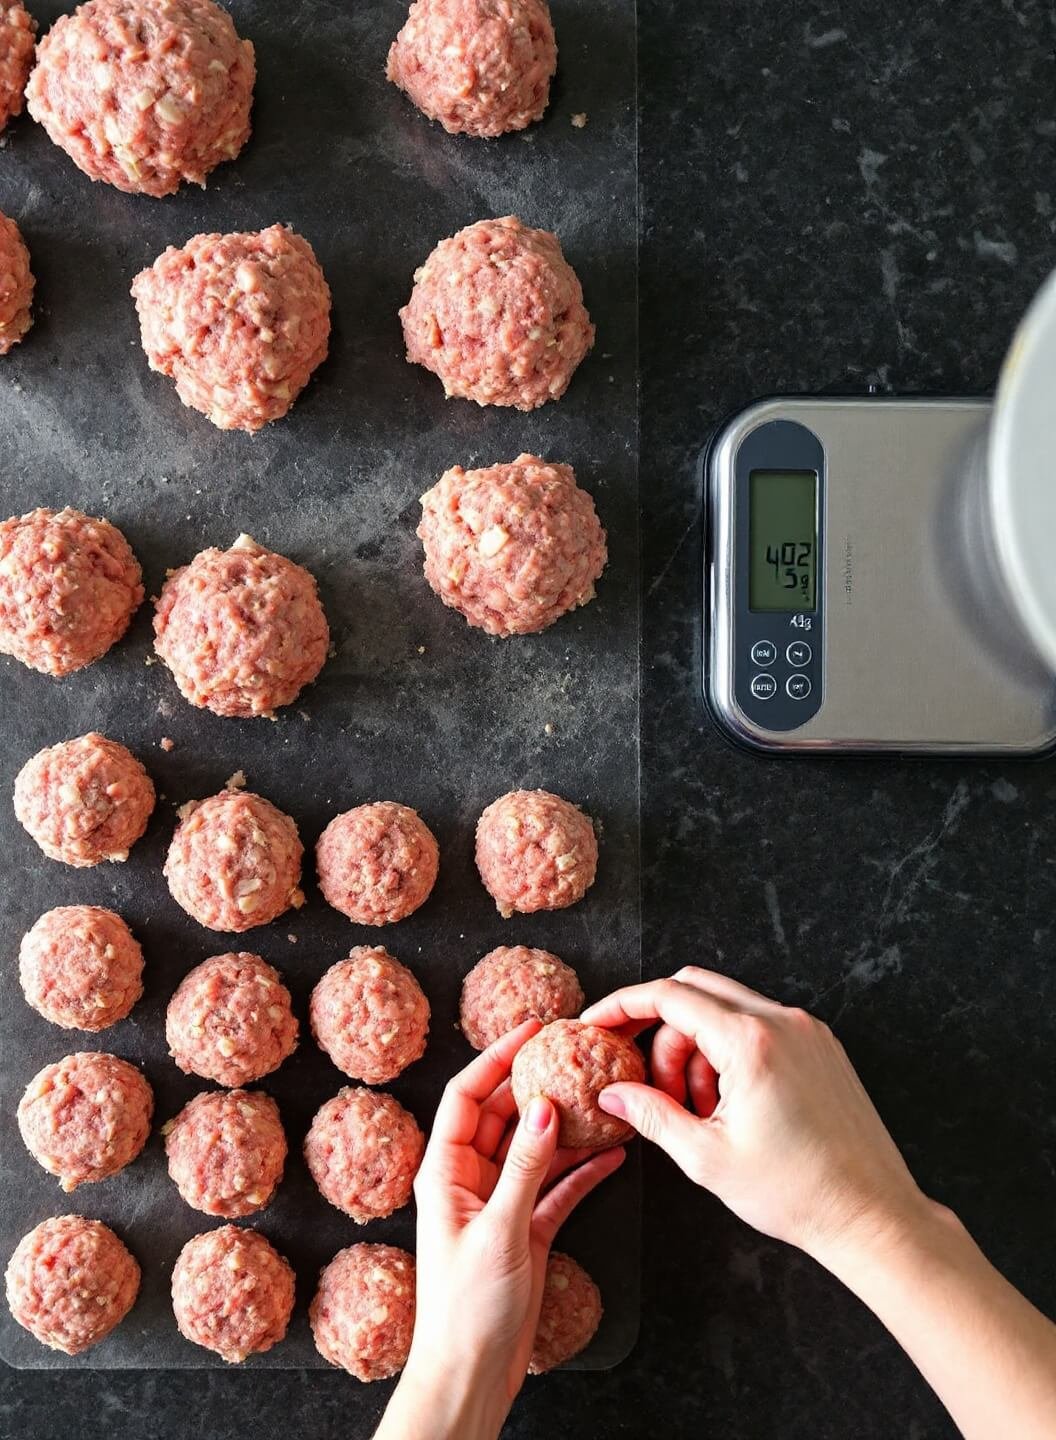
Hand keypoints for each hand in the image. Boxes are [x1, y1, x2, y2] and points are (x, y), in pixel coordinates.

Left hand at [377, 1020, 623, 1439]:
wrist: (470, 1375)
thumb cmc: (466, 1309)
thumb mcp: (499, 1230)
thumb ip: (524, 1167)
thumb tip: (544, 1106)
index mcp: (445, 1171)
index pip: (468, 1096)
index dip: (497, 1057)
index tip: (532, 1029)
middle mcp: (470, 1180)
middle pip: (506, 1115)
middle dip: (538, 1083)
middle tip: (575, 1054)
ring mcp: (501, 1204)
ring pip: (536, 1148)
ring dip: (567, 1126)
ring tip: (602, 1098)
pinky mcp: (527, 1230)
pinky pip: (557, 1187)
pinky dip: (582, 1170)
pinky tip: (612, 1153)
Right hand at [582, 968, 928, 1262]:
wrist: (872, 1215)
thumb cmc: (797, 1192)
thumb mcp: (707, 1157)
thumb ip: (652, 1114)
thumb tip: (613, 1094)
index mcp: (751, 1042)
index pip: (669, 995)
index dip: (623, 1006)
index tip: (597, 1024)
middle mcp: (782, 1022)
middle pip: (695, 990)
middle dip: (660, 1031)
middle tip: (650, 1084)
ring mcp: (807, 1031)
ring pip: (727, 1009)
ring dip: (696, 1047)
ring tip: (699, 1110)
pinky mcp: (822, 1046)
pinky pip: (759, 1027)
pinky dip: (730, 1053)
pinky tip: (728, 1104)